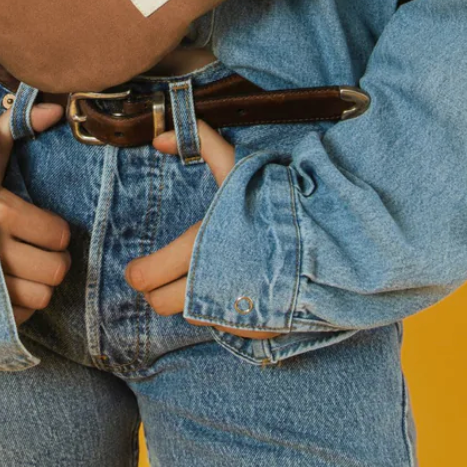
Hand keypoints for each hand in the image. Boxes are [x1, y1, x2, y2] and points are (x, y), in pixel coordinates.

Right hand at [0, 98, 71, 325]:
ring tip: (26, 269)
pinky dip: (19, 306)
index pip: (58, 234)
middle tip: (43, 251)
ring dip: (38, 284)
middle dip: (54, 260)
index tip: (45, 227)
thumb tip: (56, 109)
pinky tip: (6, 287)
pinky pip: (19, 318)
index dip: (57, 231)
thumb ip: (14, 126)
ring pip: (40, 297)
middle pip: (55, 271)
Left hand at [123, 117, 273, 337]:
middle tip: (164, 274)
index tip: (138, 267)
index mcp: (199, 248)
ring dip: (190, 300)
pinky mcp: (253, 329)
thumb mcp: (237, 168)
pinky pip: (221, 325)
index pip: (148, 277)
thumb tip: (161, 137)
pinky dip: (220, 311)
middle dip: (157, 290)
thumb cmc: (276, 203)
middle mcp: (211, 286)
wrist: (328, 242)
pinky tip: (232, 288)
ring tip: (203, 275)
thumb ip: (201, 144)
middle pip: (161, 304)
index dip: (138, 273)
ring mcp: (232, 313)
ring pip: (191, 316)